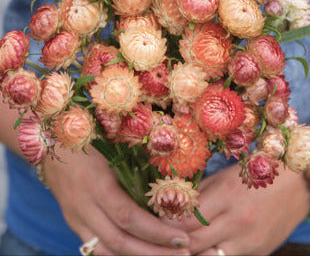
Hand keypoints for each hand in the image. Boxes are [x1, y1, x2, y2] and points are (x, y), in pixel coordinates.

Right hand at [44, 146, 189, 254]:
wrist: (53, 141)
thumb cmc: (91, 138)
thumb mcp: (114, 149)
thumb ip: (136, 170)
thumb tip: (168, 191)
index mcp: (96, 183)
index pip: (129, 217)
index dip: (157, 232)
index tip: (182, 238)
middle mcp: (83, 205)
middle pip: (119, 241)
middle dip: (153, 252)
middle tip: (183, 253)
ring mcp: (75, 217)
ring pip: (105, 251)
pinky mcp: (73, 222)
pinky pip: (95, 248)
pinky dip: (118, 255)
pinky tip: (140, 253)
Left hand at [165, 164, 309, 255]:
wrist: (300, 182)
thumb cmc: (257, 172)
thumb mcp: (225, 176)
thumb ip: (199, 192)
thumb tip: (173, 204)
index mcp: (226, 198)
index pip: (185, 220)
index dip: (167, 222)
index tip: (157, 219)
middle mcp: (237, 224)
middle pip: (192, 243)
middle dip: (174, 241)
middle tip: (161, 234)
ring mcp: (249, 242)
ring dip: (192, 251)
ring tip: (181, 242)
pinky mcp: (259, 253)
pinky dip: (212, 254)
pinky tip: (205, 245)